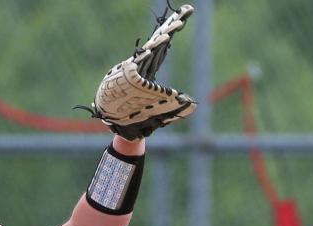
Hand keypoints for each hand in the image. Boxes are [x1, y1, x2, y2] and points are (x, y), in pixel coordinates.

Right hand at [88, 4, 196, 140]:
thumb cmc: (139, 116)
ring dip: (164, 39)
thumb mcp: (163, 112)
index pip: (165, 41)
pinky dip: (145, 57)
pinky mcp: (126, 80)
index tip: (186, 12)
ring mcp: (135, 70)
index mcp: (152, 65)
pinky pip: (137, 66)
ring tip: (176, 26)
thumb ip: (177, 107)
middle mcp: (144, 64)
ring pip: (152, 50)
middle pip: (161, 39)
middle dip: (172, 24)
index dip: (174, 26)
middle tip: (187, 11)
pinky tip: (153, 48)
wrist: (119, 126)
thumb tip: (193, 105)